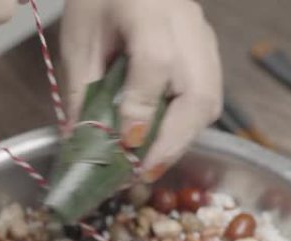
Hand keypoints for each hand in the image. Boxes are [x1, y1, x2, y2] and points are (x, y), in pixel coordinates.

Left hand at [61, 0, 221, 180]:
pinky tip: (164, 139)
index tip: (125, 146)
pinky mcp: (210, 55)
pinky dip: (187, 126)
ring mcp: (205, 43)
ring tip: (152, 164)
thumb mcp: (79, 39)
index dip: (141, 111)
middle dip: (172, 142)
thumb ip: (81, 89)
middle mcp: (189, 32)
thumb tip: (79, 140)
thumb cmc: (101, 0)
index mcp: (151, 17)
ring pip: (210, 103)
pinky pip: (209, 99)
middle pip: (198, 95)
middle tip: (144, 173)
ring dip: (182, 139)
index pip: (154, 67)